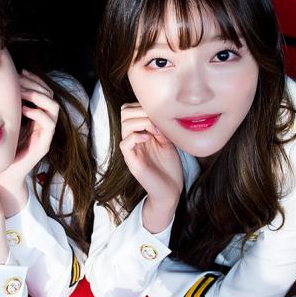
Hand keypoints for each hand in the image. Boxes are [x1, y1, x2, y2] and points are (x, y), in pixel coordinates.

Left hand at [0, 70, 59, 215]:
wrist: (3, 174)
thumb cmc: (2, 148)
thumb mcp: (5, 121)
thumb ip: (8, 106)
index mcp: (36, 117)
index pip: (44, 91)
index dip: (35, 80)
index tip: (20, 72)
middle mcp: (44, 124)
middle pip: (50, 96)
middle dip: (36, 84)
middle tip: (20, 81)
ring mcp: (45, 134)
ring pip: (54, 108)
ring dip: (39, 97)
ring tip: (22, 93)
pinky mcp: (43, 145)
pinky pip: (49, 124)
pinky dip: (37, 113)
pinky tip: (23, 110)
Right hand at [119, 103, 182, 231]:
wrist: (170, 190)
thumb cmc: (170, 167)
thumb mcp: (168, 140)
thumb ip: (161, 126)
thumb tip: (160, 112)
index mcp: (139, 132)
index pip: (131, 108)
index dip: (144, 106)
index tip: (162, 117)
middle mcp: (132, 139)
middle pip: (125, 112)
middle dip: (143, 111)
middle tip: (159, 123)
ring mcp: (131, 150)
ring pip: (125, 124)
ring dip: (143, 122)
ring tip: (157, 132)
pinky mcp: (132, 161)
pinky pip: (125, 143)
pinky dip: (137, 136)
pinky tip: (150, 139)